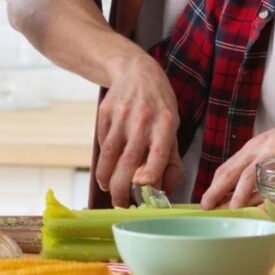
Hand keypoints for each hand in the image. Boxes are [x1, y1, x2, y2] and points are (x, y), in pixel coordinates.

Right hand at [92, 52, 181, 206]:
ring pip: (108, 155)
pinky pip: (101, 143)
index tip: (143, 193)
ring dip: (106, 179)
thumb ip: (170, 160)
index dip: (149, 177)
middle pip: (128, 161)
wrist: (136, 71)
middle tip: (121, 203)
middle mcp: (143, 120)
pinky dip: (102, 160)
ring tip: (109, 190)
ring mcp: (121, 115)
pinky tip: (107, 168)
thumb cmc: (159, 106)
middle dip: (121, 189)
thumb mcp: (173, 128)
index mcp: (165, 125)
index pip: (158, 156)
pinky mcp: (104, 113)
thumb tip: (164, 191)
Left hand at [199, 109, 274, 208]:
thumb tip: (251, 198)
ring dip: (243, 192)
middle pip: (234, 171)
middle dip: (218, 190)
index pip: (227, 168)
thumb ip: (263, 171)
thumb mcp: (274, 152)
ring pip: (255, 172)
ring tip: (235, 208)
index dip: (214, 185)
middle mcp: (261, 149)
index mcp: (253, 149)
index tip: (204, 202)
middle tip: (207, 206)